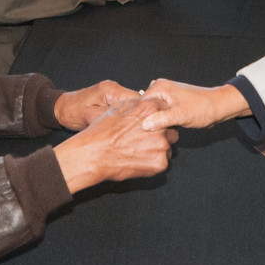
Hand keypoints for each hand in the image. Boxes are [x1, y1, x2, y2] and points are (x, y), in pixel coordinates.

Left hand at [53, 80, 139, 129]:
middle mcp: (114, 88)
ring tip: (138, 133)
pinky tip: (131, 129)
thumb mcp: (90, 118)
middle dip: (144, 117)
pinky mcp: (112, 98)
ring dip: (137, 118)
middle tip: (146, 133)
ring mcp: (114, 92)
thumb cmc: (71, 113)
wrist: (61, 108)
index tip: (150, 129)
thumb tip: (129, 124)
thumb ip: (110, 118)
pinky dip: (130, 118)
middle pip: (139, 102)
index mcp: (110, 90)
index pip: (138, 100)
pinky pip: (128, 108)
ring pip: (135, 106)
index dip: (146, 115)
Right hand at [53, 99, 178, 192]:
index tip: (153, 124)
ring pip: (168, 147)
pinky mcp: (160, 163)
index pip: (166, 111)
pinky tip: (138, 159)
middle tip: (144, 140)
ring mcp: (162, 145)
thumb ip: (138, 103)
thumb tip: (146, 101)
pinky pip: (163, 162)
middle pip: (170, 129)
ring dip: (157, 149)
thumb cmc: (102, 131)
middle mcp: (160, 126)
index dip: (159, 118)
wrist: (94, 154)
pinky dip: (153, 162)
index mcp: (151, 108)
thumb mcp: (118, 107)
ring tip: (138, 150)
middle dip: (161, 134)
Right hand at [139, 79, 249, 131]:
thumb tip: (144, 124)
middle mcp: (160, 89)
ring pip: (151, 112)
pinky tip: (160, 131)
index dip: (137, 117)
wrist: (218, 107)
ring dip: (152, 122)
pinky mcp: (170, 104)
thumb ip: (162, 119)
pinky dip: (159, 122)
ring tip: (152, 134)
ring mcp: (165, 96)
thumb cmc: (202, 108)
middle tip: (145, 135)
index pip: (140, 103)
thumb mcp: (181, 115)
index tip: (137, 131)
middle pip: (144, 107)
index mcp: (160, 87)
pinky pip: (159, 114)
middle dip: (145, 120)